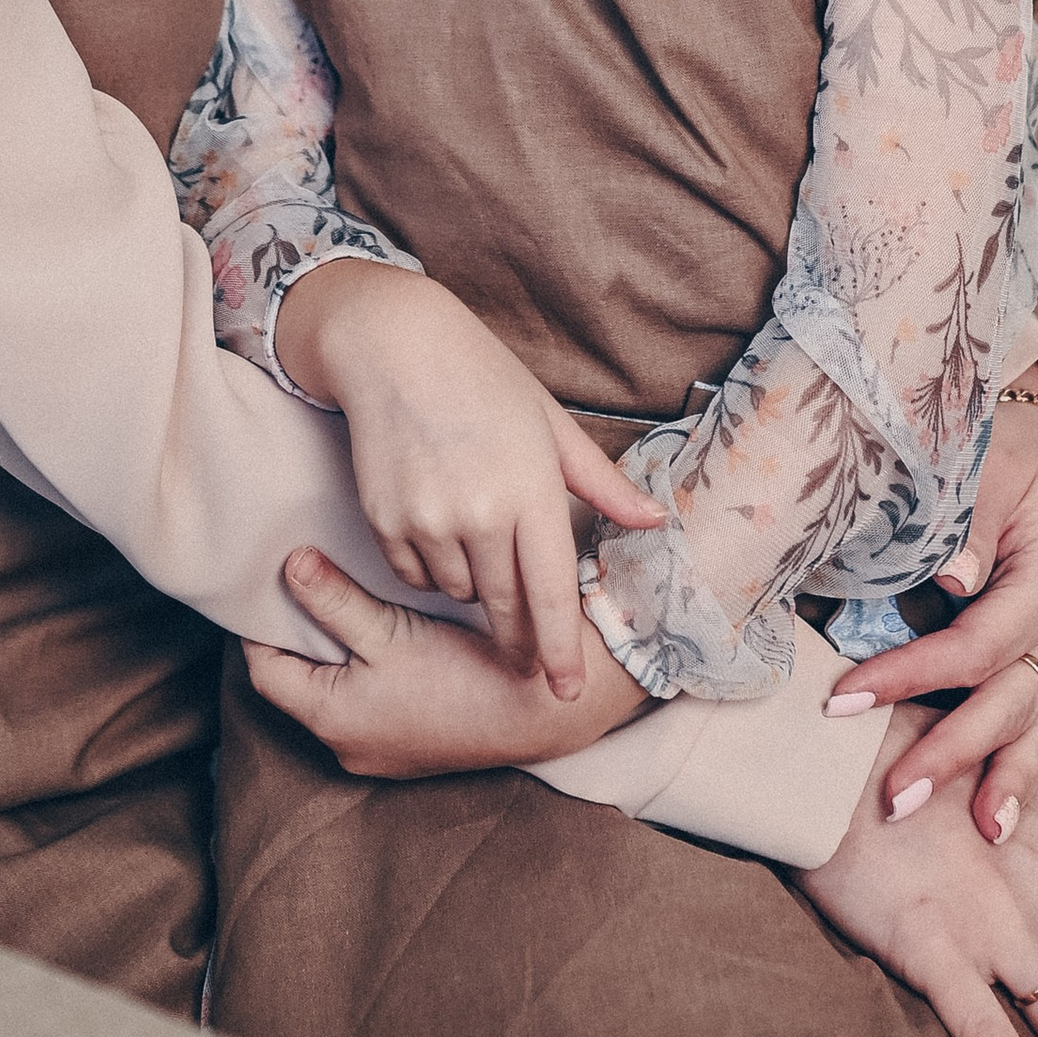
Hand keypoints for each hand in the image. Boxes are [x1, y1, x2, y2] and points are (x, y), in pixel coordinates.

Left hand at [247, 546, 653, 778]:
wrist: (539, 709)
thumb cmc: (463, 674)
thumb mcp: (390, 630)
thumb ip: (334, 600)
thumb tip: (289, 566)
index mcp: (332, 722)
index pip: (266, 671)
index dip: (262, 625)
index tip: (266, 583)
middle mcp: (350, 746)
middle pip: (300, 683)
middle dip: (299, 635)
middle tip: (301, 582)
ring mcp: (384, 748)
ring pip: (337, 691)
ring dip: (335, 650)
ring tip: (339, 599)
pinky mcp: (413, 743)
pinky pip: (370, 701)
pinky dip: (366, 667)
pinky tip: (382, 631)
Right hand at [274, 260, 664, 700]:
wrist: (393, 346)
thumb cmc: (482, 377)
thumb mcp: (550, 423)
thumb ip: (600, 482)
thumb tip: (652, 521)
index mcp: (532, 488)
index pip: (550, 590)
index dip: (560, 648)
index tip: (566, 690)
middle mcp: (481, 512)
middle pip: (505, 606)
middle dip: (519, 641)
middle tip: (528, 664)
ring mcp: (429, 519)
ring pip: (459, 592)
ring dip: (473, 585)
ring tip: (476, 538)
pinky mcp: (385, 520)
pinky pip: (414, 575)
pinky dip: (430, 566)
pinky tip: (437, 525)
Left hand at [826, 384, 1037, 838]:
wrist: (1035, 444)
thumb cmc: (996, 450)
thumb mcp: (983, 469)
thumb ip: (969, 524)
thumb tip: (954, 578)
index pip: (975, 645)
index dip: (912, 677)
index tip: (844, 701)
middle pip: (1008, 703)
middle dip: (953, 755)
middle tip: (895, 801)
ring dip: (1012, 785)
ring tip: (987, 835)